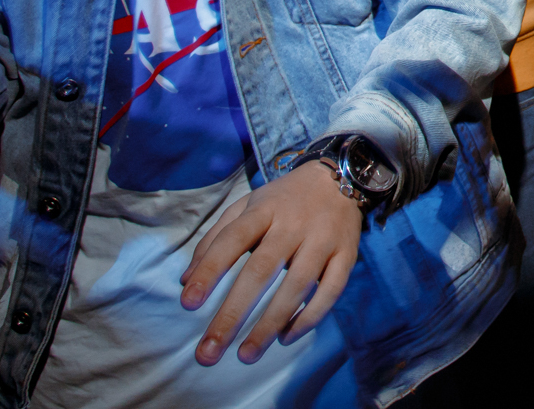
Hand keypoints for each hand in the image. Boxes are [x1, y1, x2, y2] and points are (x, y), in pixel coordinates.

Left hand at [179, 161, 361, 364]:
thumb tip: (185, 280)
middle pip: (261, 270)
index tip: (187, 304)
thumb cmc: (284, 200)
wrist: (341, 178)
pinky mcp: (347, 254)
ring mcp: (323, 239)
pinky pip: (331, 290)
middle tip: (209, 352)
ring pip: (297, 285)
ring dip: (270, 324)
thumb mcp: (247, 206)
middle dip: (233, 313)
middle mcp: (294, 224)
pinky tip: (286, 337)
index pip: (232, 240)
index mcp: (264, 209)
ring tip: (246, 355)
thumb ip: (215, 238)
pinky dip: (309, 317)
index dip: (210, 270)